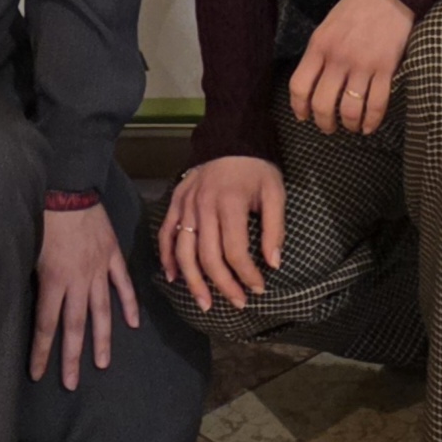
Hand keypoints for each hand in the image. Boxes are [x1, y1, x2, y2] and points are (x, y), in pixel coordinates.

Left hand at [30, 200, 139, 388]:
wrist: (68, 187)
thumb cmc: (41, 216)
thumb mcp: (28, 250)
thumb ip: (33, 279)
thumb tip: (29, 301)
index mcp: (53, 280)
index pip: (46, 325)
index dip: (42, 352)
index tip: (38, 375)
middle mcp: (78, 280)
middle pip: (75, 326)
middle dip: (71, 357)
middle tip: (70, 384)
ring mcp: (98, 269)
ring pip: (101, 311)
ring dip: (102, 339)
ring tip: (102, 364)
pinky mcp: (111, 255)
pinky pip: (121, 284)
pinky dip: (128, 303)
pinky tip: (133, 323)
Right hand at [160, 154, 287, 310]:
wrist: (231, 138)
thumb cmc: (257, 169)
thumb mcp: (275, 193)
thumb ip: (275, 229)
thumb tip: (273, 264)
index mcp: (229, 203)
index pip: (235, 251)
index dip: (247, 274)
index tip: (259, 287)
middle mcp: (203, 206)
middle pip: (208, 257)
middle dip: (224, 285)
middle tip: (238, 302)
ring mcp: (186, 204)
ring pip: (184, 251)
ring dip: (194, 281)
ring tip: (205, 303)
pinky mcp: (175, 201)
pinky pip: (166, 234)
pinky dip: (167, 257)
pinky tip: (174, 277)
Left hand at [286, 0, 415, 135]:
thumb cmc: (356, 9)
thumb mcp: (327, 27)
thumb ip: (319, 53)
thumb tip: (313, 83)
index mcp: (319, 46)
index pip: (300, 86)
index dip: (299, 108)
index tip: (303, 117)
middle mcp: (338, 58)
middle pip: (323, 104)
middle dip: (324, 123)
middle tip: (328, 127)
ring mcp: (363, 64)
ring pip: (350, 109)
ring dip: (349, 124)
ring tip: (351, 126)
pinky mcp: (386, 68)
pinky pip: (377, 104)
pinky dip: (372, 121)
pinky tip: (369, 126)